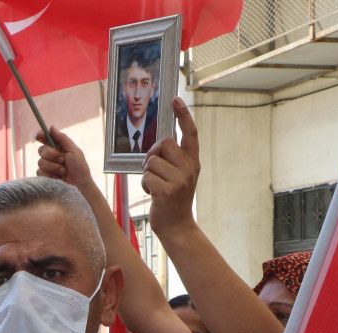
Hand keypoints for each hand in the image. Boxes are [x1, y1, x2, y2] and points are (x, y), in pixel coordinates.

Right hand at [35, 126, 93, 188]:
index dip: (40, 136)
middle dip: (53, 155)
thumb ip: (62, 138)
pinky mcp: (44, 177)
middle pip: (41, 150)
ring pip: (41, 162)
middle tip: (63, 160)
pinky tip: (58, 178)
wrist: (80, 185)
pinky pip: (40, 172)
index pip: (45, 139)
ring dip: (54, 167)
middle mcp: (51, 156)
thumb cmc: (80, 168)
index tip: (39, 135)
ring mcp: (47, 167)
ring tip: (63, 172)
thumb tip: (51, 127)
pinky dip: (50, 174)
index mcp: (58, 148)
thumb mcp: (74, 150)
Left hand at [141, 98, 199, 234]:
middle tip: (155, 171)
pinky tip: (153, 195)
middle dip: (153, 155)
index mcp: (193, 162)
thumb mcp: (179, 176)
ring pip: (151, 161)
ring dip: (147, 173)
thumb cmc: (173, 199)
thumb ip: (174, 159)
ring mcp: (180, 180)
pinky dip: (144, 186)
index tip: (175, 99)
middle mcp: (190, 168)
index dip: (183, 115)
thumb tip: (162, 142)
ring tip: (155, 186)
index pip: (190, 133)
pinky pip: (146, 177)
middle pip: (163, 143)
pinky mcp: (167, 191)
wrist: (178, 227)